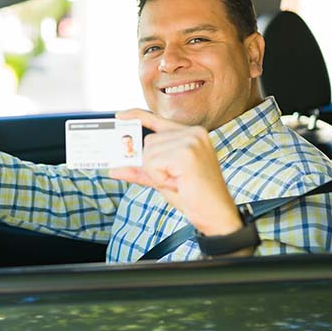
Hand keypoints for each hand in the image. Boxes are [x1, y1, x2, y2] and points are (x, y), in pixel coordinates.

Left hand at [109, 109, 242, 236]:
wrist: (216, 214)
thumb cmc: (194, 197)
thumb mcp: (162, 180)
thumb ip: (141, 171)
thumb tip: (115, 169)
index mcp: (191, 134)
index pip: (158, 120)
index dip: (137, 116)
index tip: (120, 116)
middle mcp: (193, 133)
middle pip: (149, 142)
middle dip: (153, 165)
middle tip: (174, 178)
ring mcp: (191, 141)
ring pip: (149, 153)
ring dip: (157, 173)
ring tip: (179, 181)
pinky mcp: (186, 153)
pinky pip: (153, 163)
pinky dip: (160, 178)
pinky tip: (178, 183)